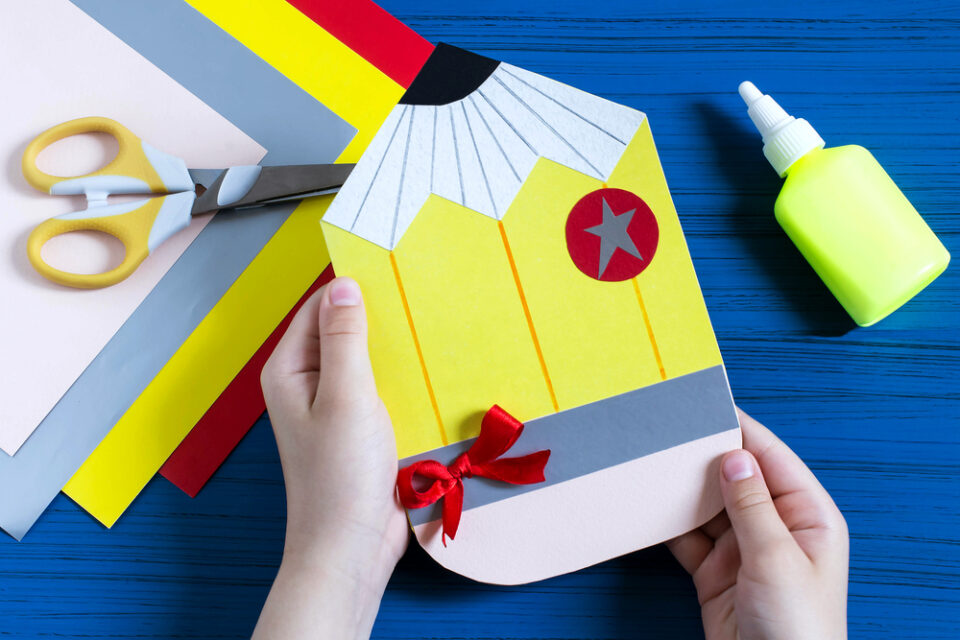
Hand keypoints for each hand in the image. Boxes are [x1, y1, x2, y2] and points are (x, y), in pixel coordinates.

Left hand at [254, 277, 407, 639]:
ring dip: (395, 354)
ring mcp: (335, 409)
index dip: (353, 291)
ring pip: (367, 364)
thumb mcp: (346, 396)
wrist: (351, 548)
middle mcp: (307, 385)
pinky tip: (430, 376)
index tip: (394, 273)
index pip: (320, 308)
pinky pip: (382, 393)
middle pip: (344, 333)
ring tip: (431, 333)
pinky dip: (402, 383)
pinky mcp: (360, 430)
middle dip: (379, 321)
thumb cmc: (340, 475)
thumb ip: (344, 338)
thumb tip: (344, 284)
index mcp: (290, 370)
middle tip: (421, 301)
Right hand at [667, 409, 848, 639]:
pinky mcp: (716, 573)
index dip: (741, 429)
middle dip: (704, 458)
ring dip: (682, 490)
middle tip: (670, 432)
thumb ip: (751, 505)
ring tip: (654, 464)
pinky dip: (668, 524)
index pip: (773, 458)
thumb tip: (735, 456)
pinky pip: (689, 537)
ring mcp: (745, 551)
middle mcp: (777, 528)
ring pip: (708, 506)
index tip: (709, 406)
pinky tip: (649, 507)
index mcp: (809, 517)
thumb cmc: (799, 630)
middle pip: (736, 478)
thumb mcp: (776, 559)